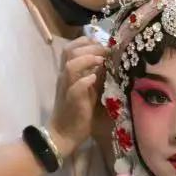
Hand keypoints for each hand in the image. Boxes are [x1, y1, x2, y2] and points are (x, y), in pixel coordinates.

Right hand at [47, 37, 106, 157]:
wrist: (65, 133)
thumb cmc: (79, 111)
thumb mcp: (91, 89)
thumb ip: (97, 75)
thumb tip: (110, 61)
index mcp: (68, 72)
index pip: (71, 47)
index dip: (86, 41)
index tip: (103, 45)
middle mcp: (65, 77)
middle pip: (70, 51)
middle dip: (91, 47)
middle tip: (106, 52)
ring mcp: (66, 88)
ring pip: (71, 65)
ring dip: (87, 59)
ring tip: (101, 62)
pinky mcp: (72, 101)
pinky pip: (75, 87)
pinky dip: (85, 81)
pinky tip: (94, 79)